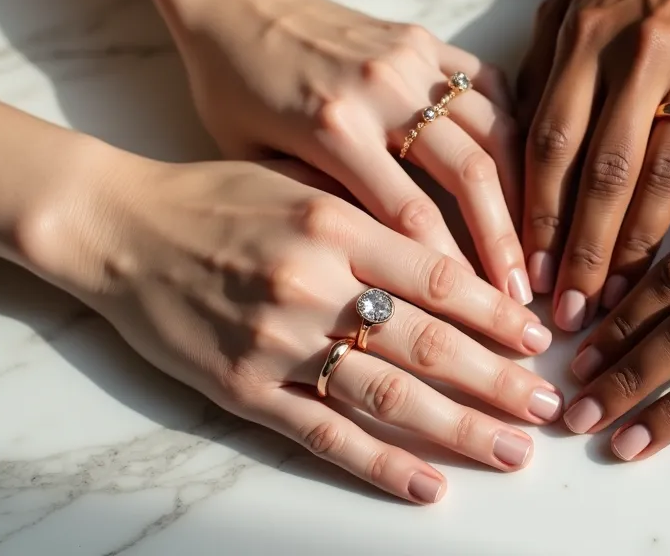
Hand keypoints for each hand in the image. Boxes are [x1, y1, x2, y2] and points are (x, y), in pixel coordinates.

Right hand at [41, 155, 560, 503]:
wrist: (119, 228)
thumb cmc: (217, 198)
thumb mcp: (303, 183)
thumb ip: (376, 219)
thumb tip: (460, 256)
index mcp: (337, 223)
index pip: (441, 277)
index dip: (497, 314)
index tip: (538, 338)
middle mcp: (314, 283)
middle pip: (429, 344)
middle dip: (500, 381)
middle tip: (550, 405)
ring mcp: (278, 341)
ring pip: (388, 396)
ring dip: (460, 429)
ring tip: (514, 451)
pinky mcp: (243, 389)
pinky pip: (323, 433)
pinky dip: (381, 465)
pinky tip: (428, 486)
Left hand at [161, 0, 531, 304]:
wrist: (233, 1)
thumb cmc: (231, 92)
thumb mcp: (256, 161)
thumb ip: (321, 208)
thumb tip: (386, 270)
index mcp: (333, 127)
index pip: (411, 214)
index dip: (452, 270)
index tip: (478, 312)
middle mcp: (381, 89)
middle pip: (470, 174)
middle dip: (503, 241)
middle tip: (521, 296)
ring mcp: (410, 58)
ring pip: (494, 130)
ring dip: (521, 193)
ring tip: (532, 246)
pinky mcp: (425, 39)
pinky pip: (491, 86)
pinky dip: (514, 132)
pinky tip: (523, 178)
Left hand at [517, 0, 669, 330]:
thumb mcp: (562, 13)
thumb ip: (534, 83)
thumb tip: (508, 172)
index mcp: (586, 39)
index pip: (552, 145)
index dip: (538, 217)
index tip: (530, 275)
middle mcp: (643, 53)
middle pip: (608, 172)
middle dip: (587, 252)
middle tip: (573, 313)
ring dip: (643, 248)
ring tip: (623, 304)